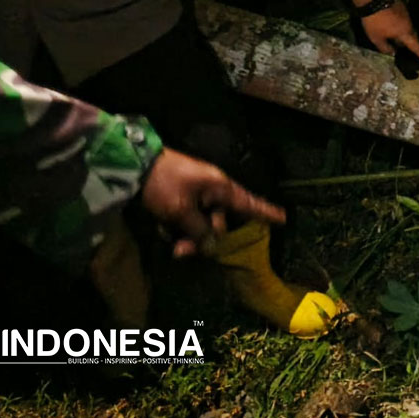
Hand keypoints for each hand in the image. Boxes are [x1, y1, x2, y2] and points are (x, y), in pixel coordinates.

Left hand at [141, 147, 285, 258]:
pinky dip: (176, 226)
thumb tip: (210, 244)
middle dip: (203, 239)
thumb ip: (199, 231)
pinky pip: (186, 218)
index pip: (249, 202)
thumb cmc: (164, 184)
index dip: (266, 213)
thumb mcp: (181, 211)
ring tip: (168, 240)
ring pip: (200, 223)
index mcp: (219, 188)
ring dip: (186, 235)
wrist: (133, 166)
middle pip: (219, 223)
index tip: (284, 219)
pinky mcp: (180, 197)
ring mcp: (196, 193)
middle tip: (181, 251)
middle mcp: (212, 191)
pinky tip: (160, 227)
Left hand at [361, 1, 418, 65]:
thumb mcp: (377, 39)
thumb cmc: (374, 22)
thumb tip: (393, 53)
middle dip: (407, 44)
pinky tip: (387, 23)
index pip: (417, 48)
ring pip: (407, 28)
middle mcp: (409, 24)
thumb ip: (386, 49)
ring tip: (388, 34)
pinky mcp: (402, 7)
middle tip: (398, 48)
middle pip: (412, 37)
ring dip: (401, 33)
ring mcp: (406, 14)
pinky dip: (398, 24)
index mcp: (405, 34)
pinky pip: (403, 20)